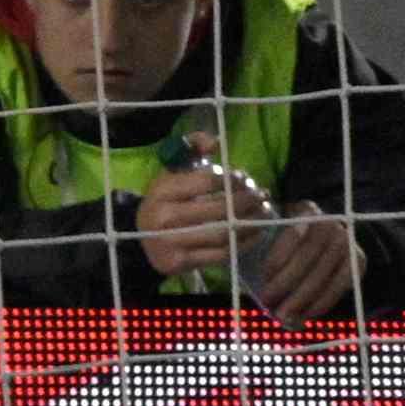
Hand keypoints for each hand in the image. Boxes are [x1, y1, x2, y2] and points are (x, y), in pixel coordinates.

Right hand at [131, 159, 266, 280]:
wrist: (140, 237)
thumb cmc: (165, 199)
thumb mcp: (172, 169)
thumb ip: (192, 147)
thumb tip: (215, 142)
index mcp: (162, 190)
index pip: (207, 182)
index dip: (232, 179)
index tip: (245, 179)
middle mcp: (164, 218)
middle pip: (217, 210)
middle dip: (246, 202)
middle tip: (262, 196)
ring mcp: (171, 243)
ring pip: (221, 234)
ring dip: (250, 223)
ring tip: (264, 213)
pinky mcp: (180, 263)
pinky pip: (219, 255)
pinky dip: (242, 244)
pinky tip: (254, 234)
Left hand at [239, 204, 361, 323]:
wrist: (328, 241)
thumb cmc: (290, 242)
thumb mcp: (277, 232)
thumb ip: (262, 242)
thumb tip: (241, 267)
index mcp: (307, 210)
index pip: (293, 232)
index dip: (278, 256)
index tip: (263, 276)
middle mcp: (331, 223)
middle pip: (309, 255)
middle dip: (286, 281)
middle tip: (267, 300)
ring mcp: (348, 241)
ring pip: (324, 273)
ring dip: (301, 298)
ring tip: (283, 315)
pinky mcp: (358, 261)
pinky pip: (340, 285)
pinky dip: (321, 303)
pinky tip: (305, 315)